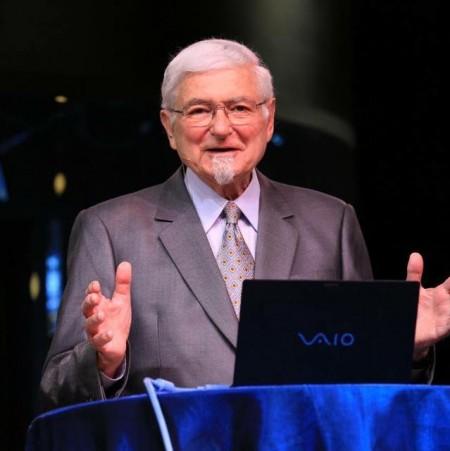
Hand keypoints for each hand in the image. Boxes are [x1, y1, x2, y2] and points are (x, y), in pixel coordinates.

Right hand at [82, 261, 131, 376]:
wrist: (117, 345)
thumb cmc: (117, 320)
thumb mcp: (122, 300)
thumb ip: (122, 283)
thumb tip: (125, 263)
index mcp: (99, 306)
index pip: (91, 296)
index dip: (91, 291)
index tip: (95, 285)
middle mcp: (94, 318)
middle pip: (86, 309)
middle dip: (89, 303)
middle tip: (94, 297)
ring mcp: (95, 332)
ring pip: (90, 326)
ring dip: (94, 319)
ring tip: (102, 314)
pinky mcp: (101, 345)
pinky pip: (99, 342)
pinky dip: (103, 337)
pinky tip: (109, 333)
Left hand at [407, 252, 449, 359]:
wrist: (407, 333)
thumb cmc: (414, 310)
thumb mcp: (414, 290)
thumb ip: (415, 273)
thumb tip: (415, 255)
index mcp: (442, 293)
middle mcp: (447, 305)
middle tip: (449, 291)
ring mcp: (445, 317)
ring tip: (448, 305)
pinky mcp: (440, 330)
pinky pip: (449, 325)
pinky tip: (448, 316)